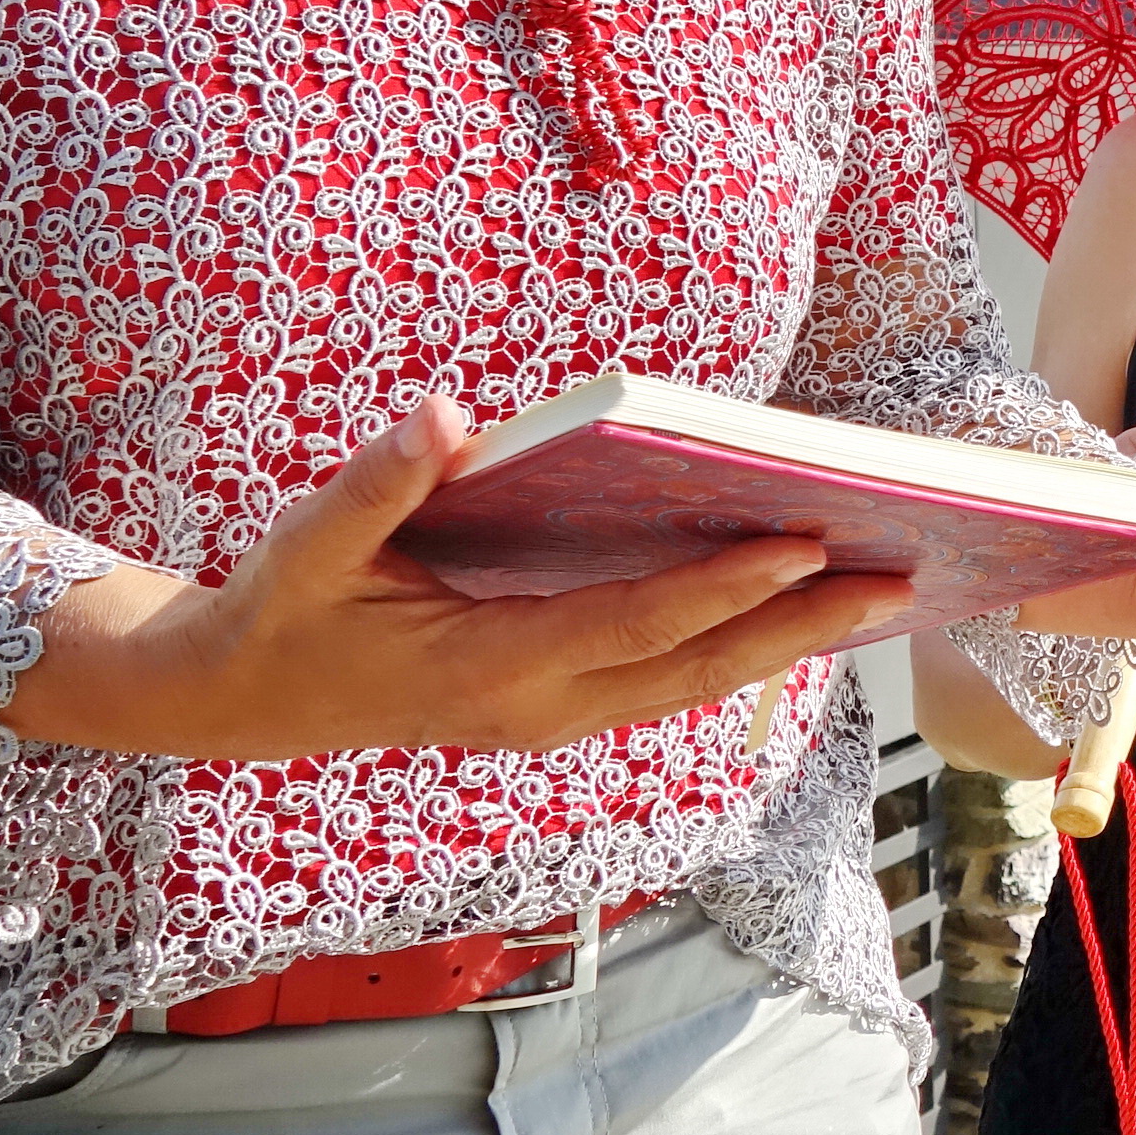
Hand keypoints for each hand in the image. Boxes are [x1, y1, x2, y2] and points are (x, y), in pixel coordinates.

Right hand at [3, 396, 915, 758]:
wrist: (239, 697)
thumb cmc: (278, 609)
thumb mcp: (307, 546)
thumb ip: (376, 487)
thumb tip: (442, 417)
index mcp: (485, 670)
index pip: (628, 625)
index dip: (718, 588)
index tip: (801, 547)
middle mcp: (535, 707)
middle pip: (690, 670)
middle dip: (797, 627)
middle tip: (896, 580)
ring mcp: (550, 717)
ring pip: (691, 684)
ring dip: (784, 644)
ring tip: (879, 595)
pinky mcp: (555, 705)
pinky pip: (667, 680)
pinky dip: (737, 647)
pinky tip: (797, 613)